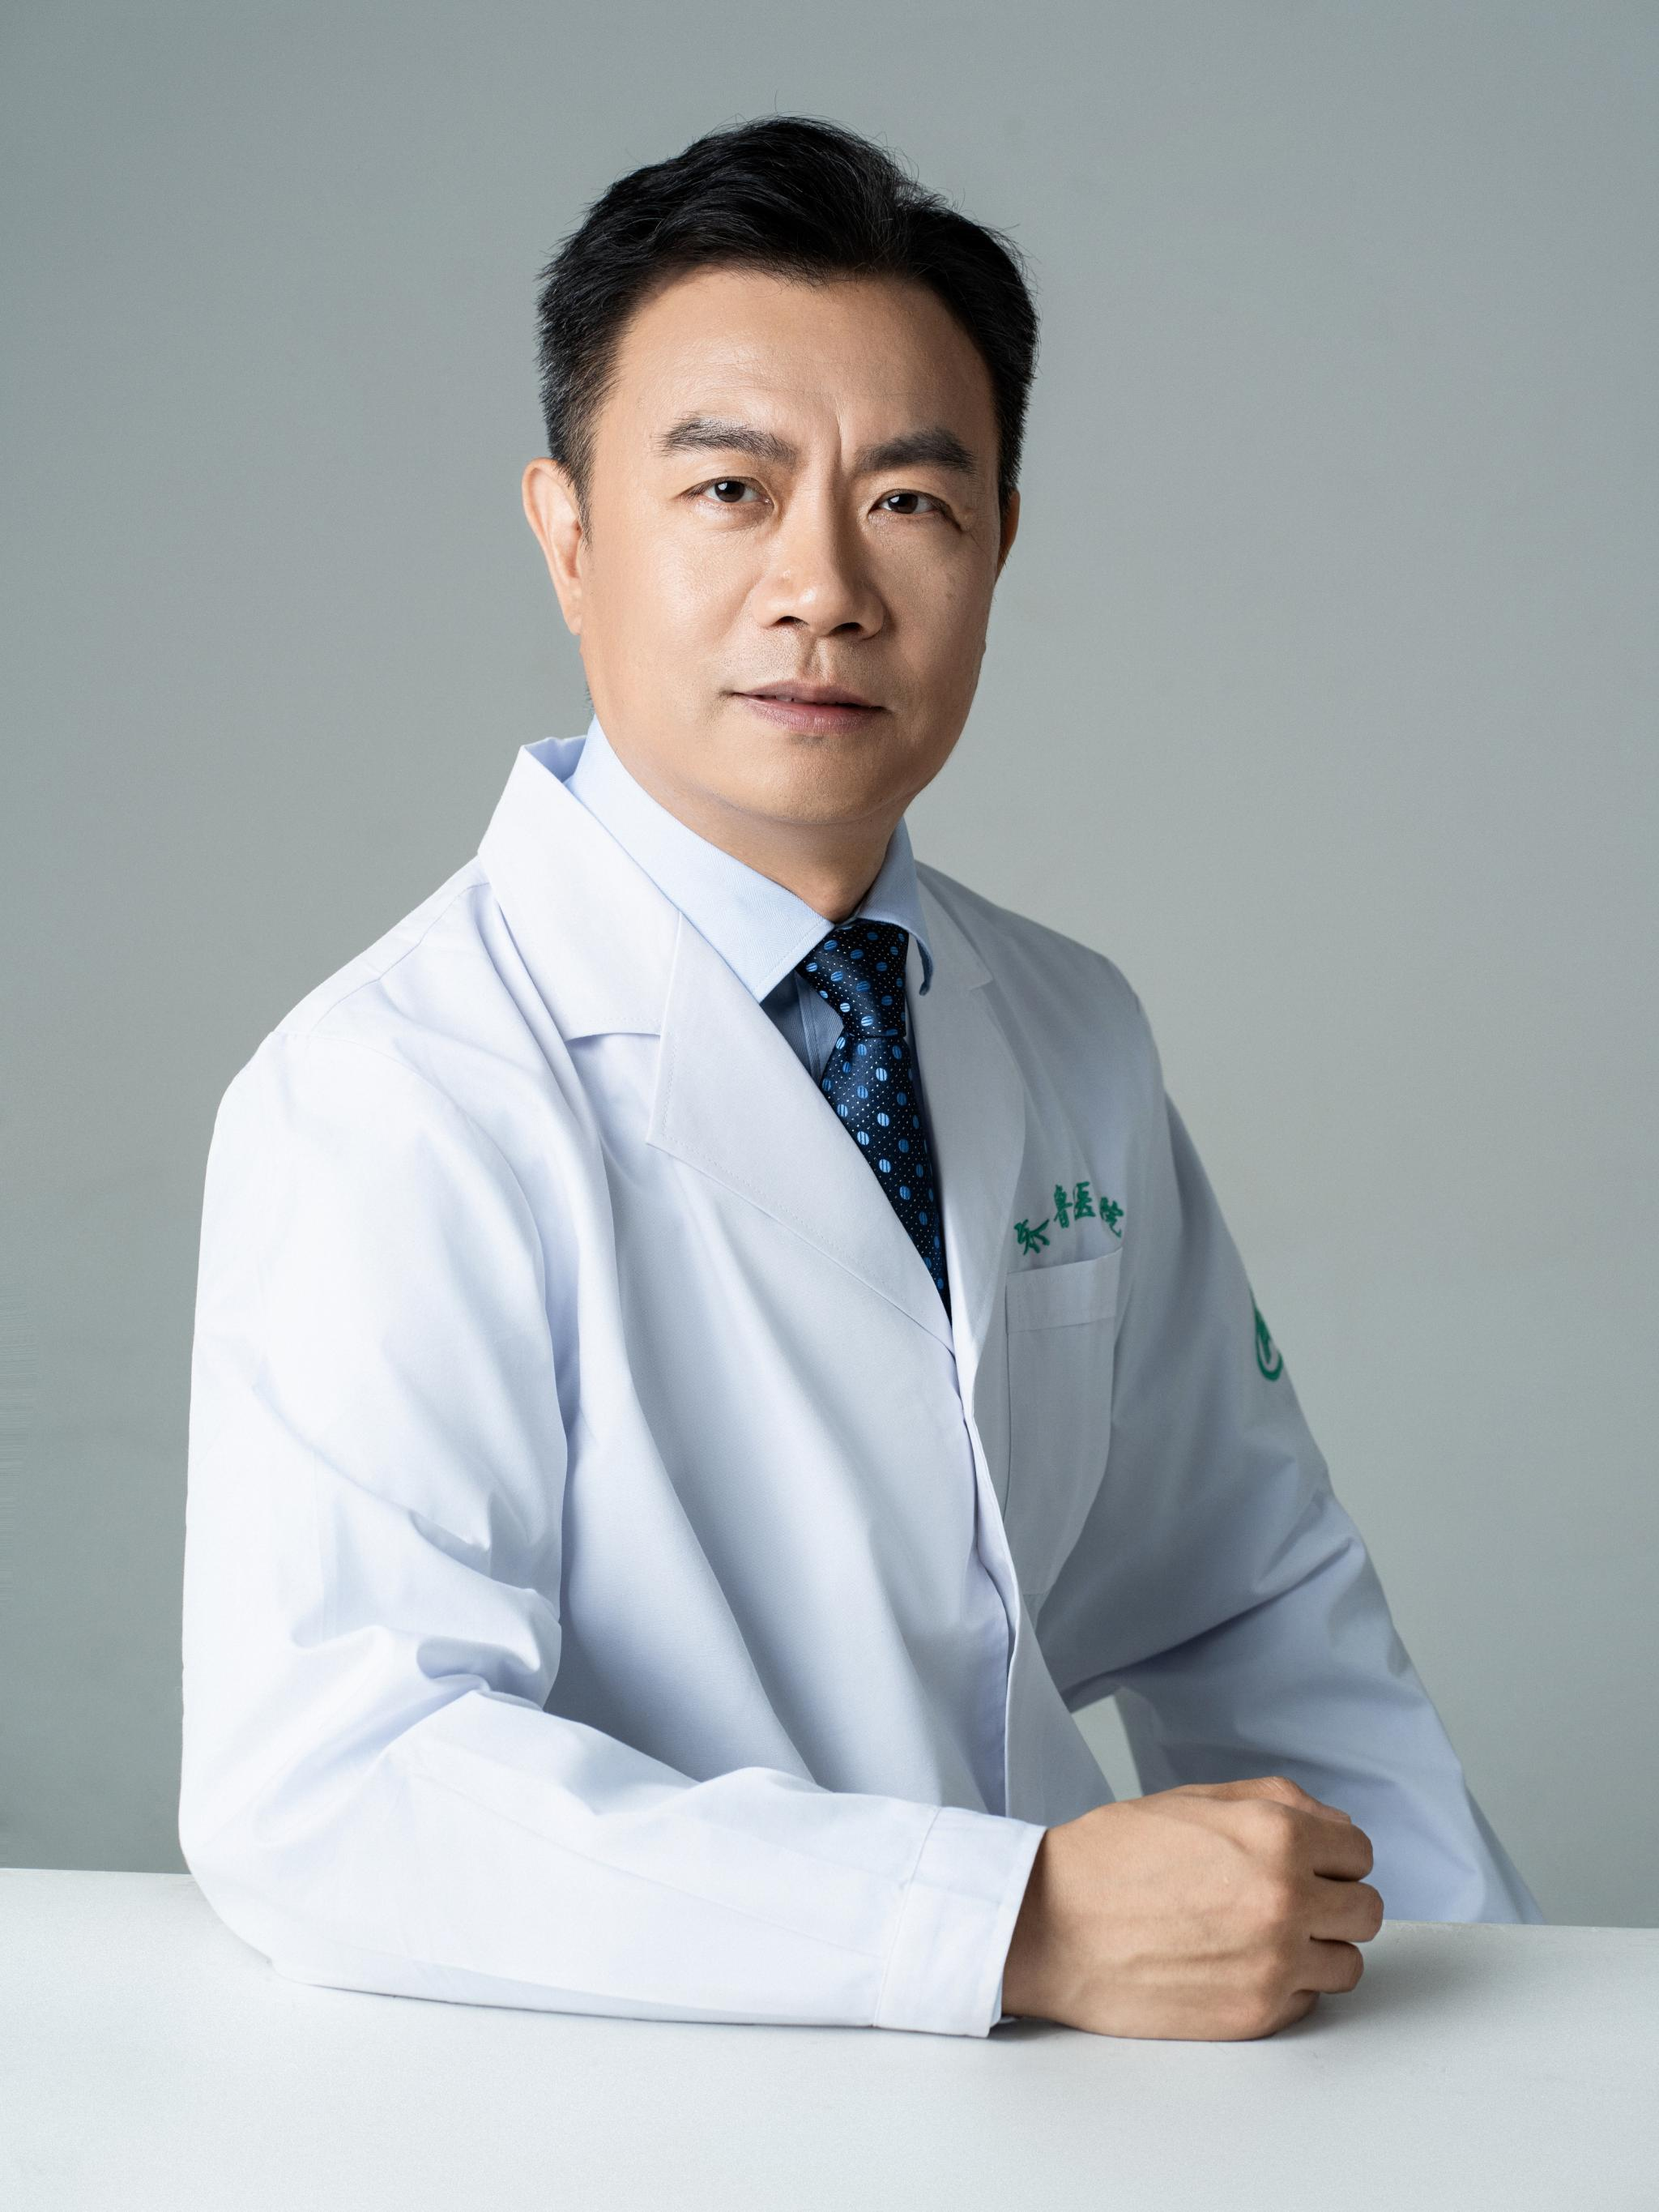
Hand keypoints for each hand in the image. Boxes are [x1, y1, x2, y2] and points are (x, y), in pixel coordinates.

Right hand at [1000, 1774, 1383, 2038]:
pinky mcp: (1257, 2014)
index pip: (1359, 1851)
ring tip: (1264, 1936)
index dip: (1331, 1855)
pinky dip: (1285, 1986)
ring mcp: (1274, 1962)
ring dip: (1316, 1949)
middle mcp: (1285, 1898)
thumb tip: (1333, 1827)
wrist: (1050, 1924)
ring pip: (1348, 1963)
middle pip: (1366, 1911)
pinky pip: (1309, 2001)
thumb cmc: (1111, 1858)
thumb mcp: (1194, 1800)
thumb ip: (1276, 1802)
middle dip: (1333, 1902)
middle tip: (1291, 1901)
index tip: (1310, 1863)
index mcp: (1274, 1834)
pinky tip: (1238, 1964)